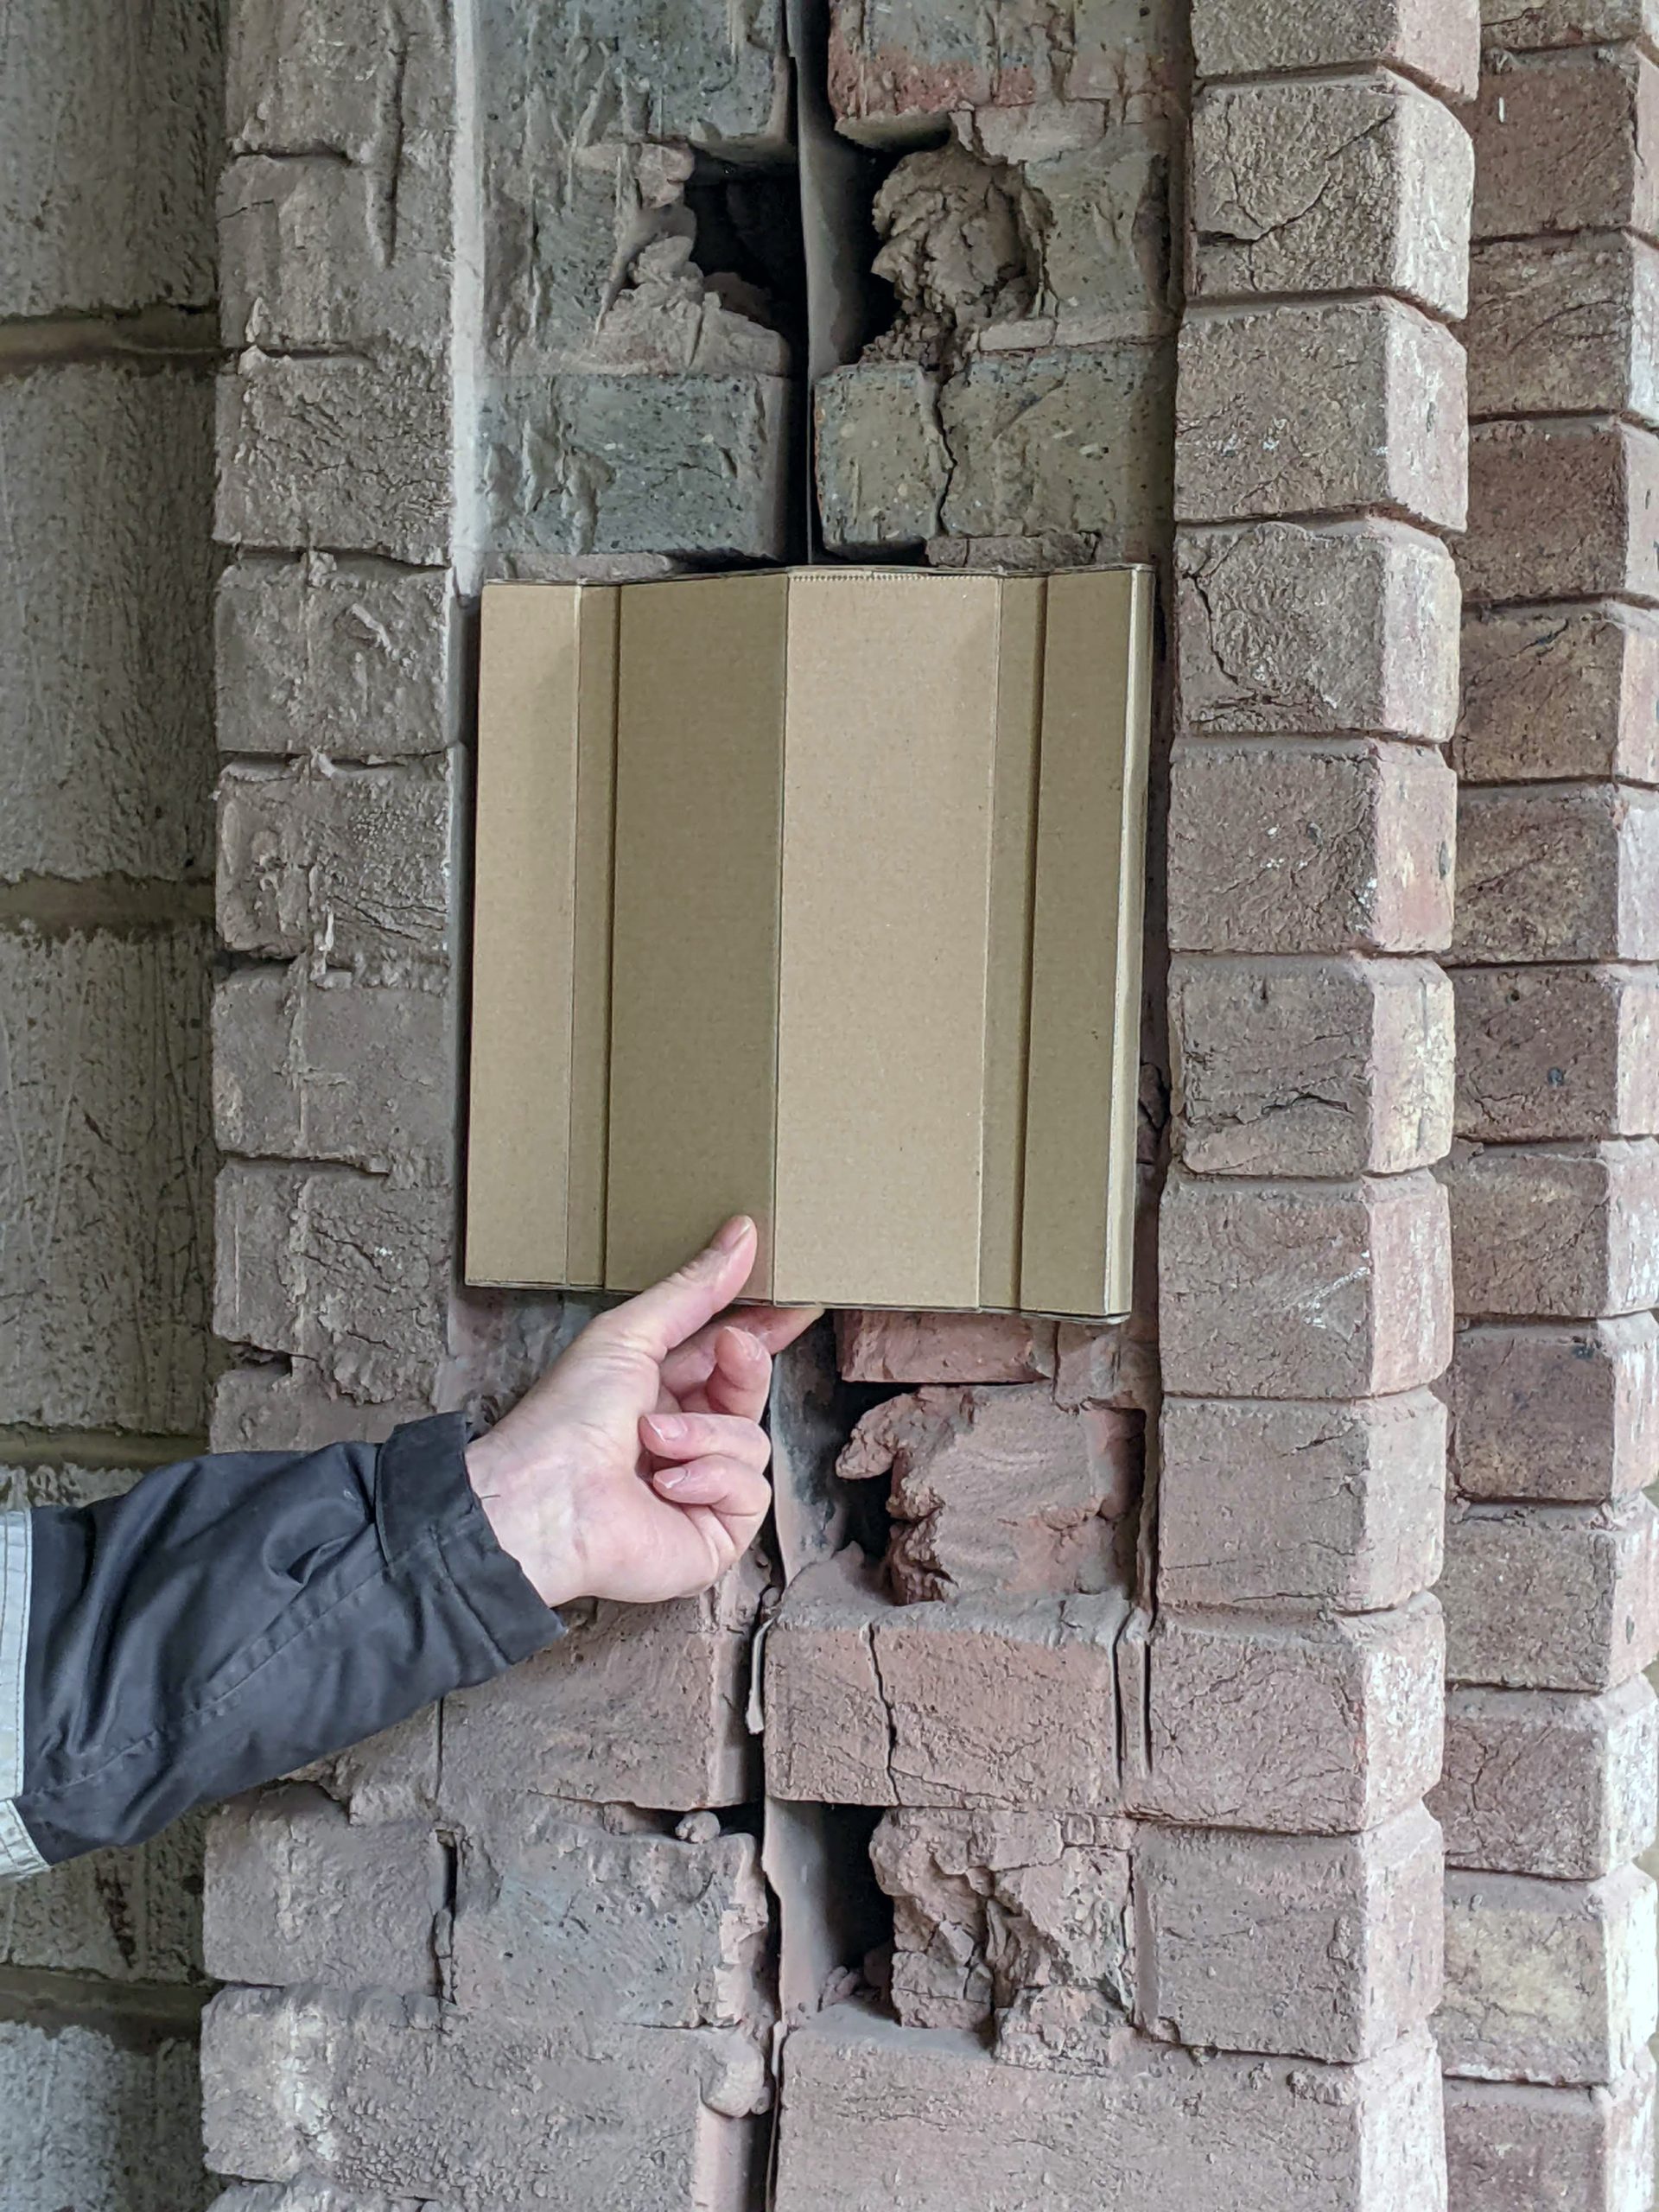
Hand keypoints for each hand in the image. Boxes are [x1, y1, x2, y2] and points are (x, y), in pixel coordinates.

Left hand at [464, 1217, 819, 1609]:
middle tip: (730, 1348)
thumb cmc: (567, 1421)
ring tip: (652, 1440)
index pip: (726, 1357)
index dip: (762, 1330)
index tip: (796, 1301)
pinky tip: (664, 1486)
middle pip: (749, 1394)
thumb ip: (693, 1289)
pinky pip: (750, 1492)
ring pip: (753, 1442)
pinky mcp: (715, 1533)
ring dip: (702, 1434)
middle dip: (743, 1368)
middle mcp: (682, 1441)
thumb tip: (741, 1233)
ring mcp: (700, 1490)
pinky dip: (708, 1479)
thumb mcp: (630, 1334)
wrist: (545, 1503)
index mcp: (656, 1393)